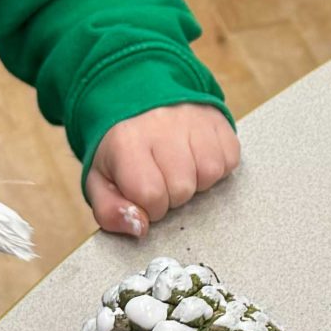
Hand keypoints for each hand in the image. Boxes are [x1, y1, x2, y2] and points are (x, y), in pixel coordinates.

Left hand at [86, 105, 239, 237]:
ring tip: (180, 169)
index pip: (151, 195)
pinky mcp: (216, 119)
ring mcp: (192, 119)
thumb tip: (139, 228)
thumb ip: (109, 212)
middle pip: (183, 188)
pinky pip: (229, 159)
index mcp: (126, 142)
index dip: (151, 206)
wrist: (139, 102)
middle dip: (173, 195)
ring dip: (196, 181)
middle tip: (162, 180)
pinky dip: (216, 168)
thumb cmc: (122, 149)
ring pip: (209, 174)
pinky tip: (197, 159)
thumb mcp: (101, 181)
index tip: (145, 196)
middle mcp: (161, 126)